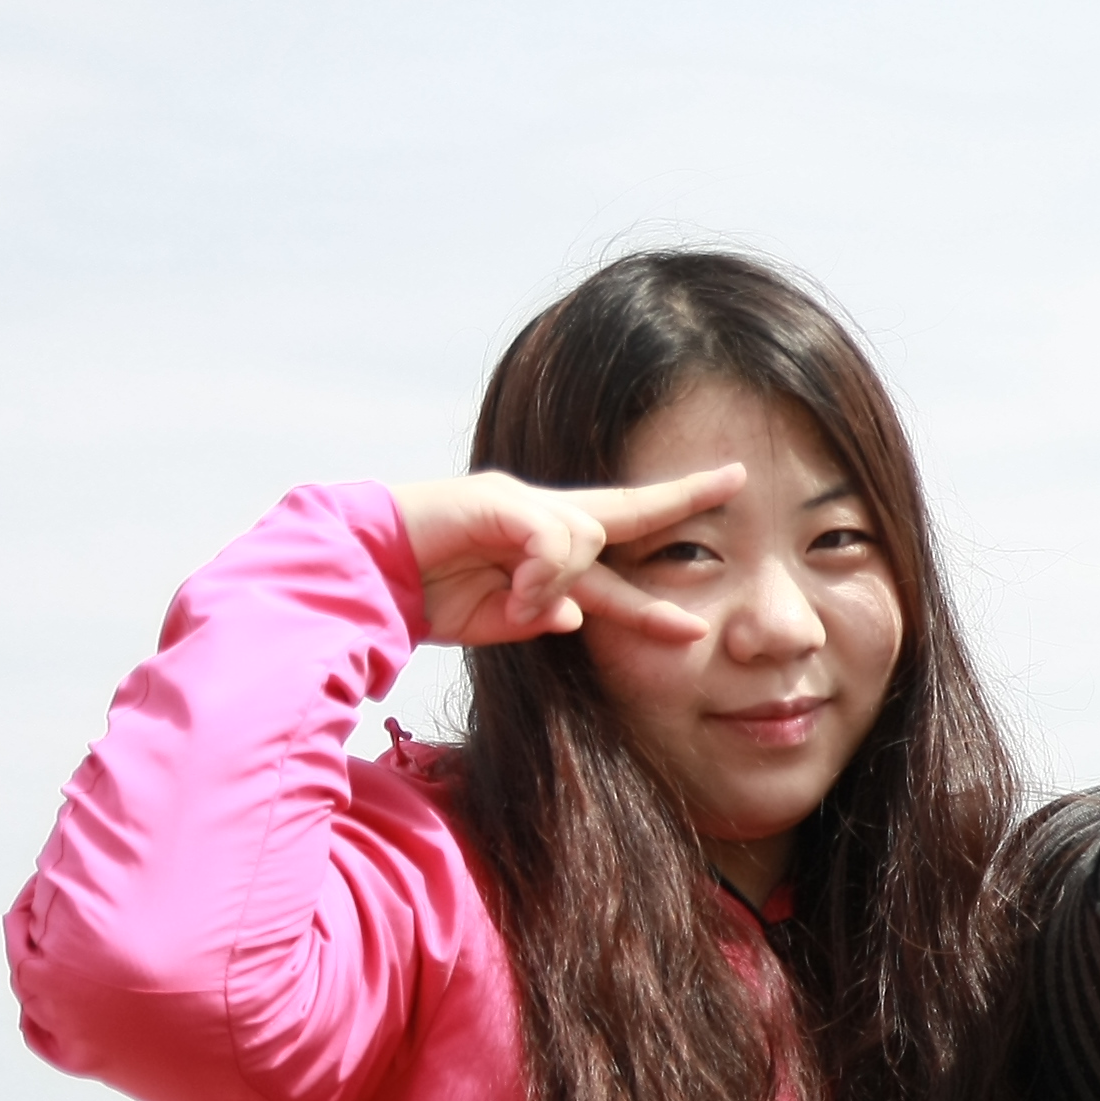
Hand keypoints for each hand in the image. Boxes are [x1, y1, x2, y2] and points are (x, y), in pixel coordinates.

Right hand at [388, 465, 742, 647]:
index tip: (727, 502)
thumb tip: (576, 617)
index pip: (625, 533)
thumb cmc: (424, 595)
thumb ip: (541, 616)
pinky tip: (515, 595)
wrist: (362, 572)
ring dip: (565, 582)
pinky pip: (550, 543)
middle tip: (738, 479)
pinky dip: (540, 576)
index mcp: (547, 546)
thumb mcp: (497, 621)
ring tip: (520, 606)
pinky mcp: (495, 500)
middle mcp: (541, 515)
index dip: (674, 523)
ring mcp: (518, 504)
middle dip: (682, 499)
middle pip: (628, 511)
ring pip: (586, 538)